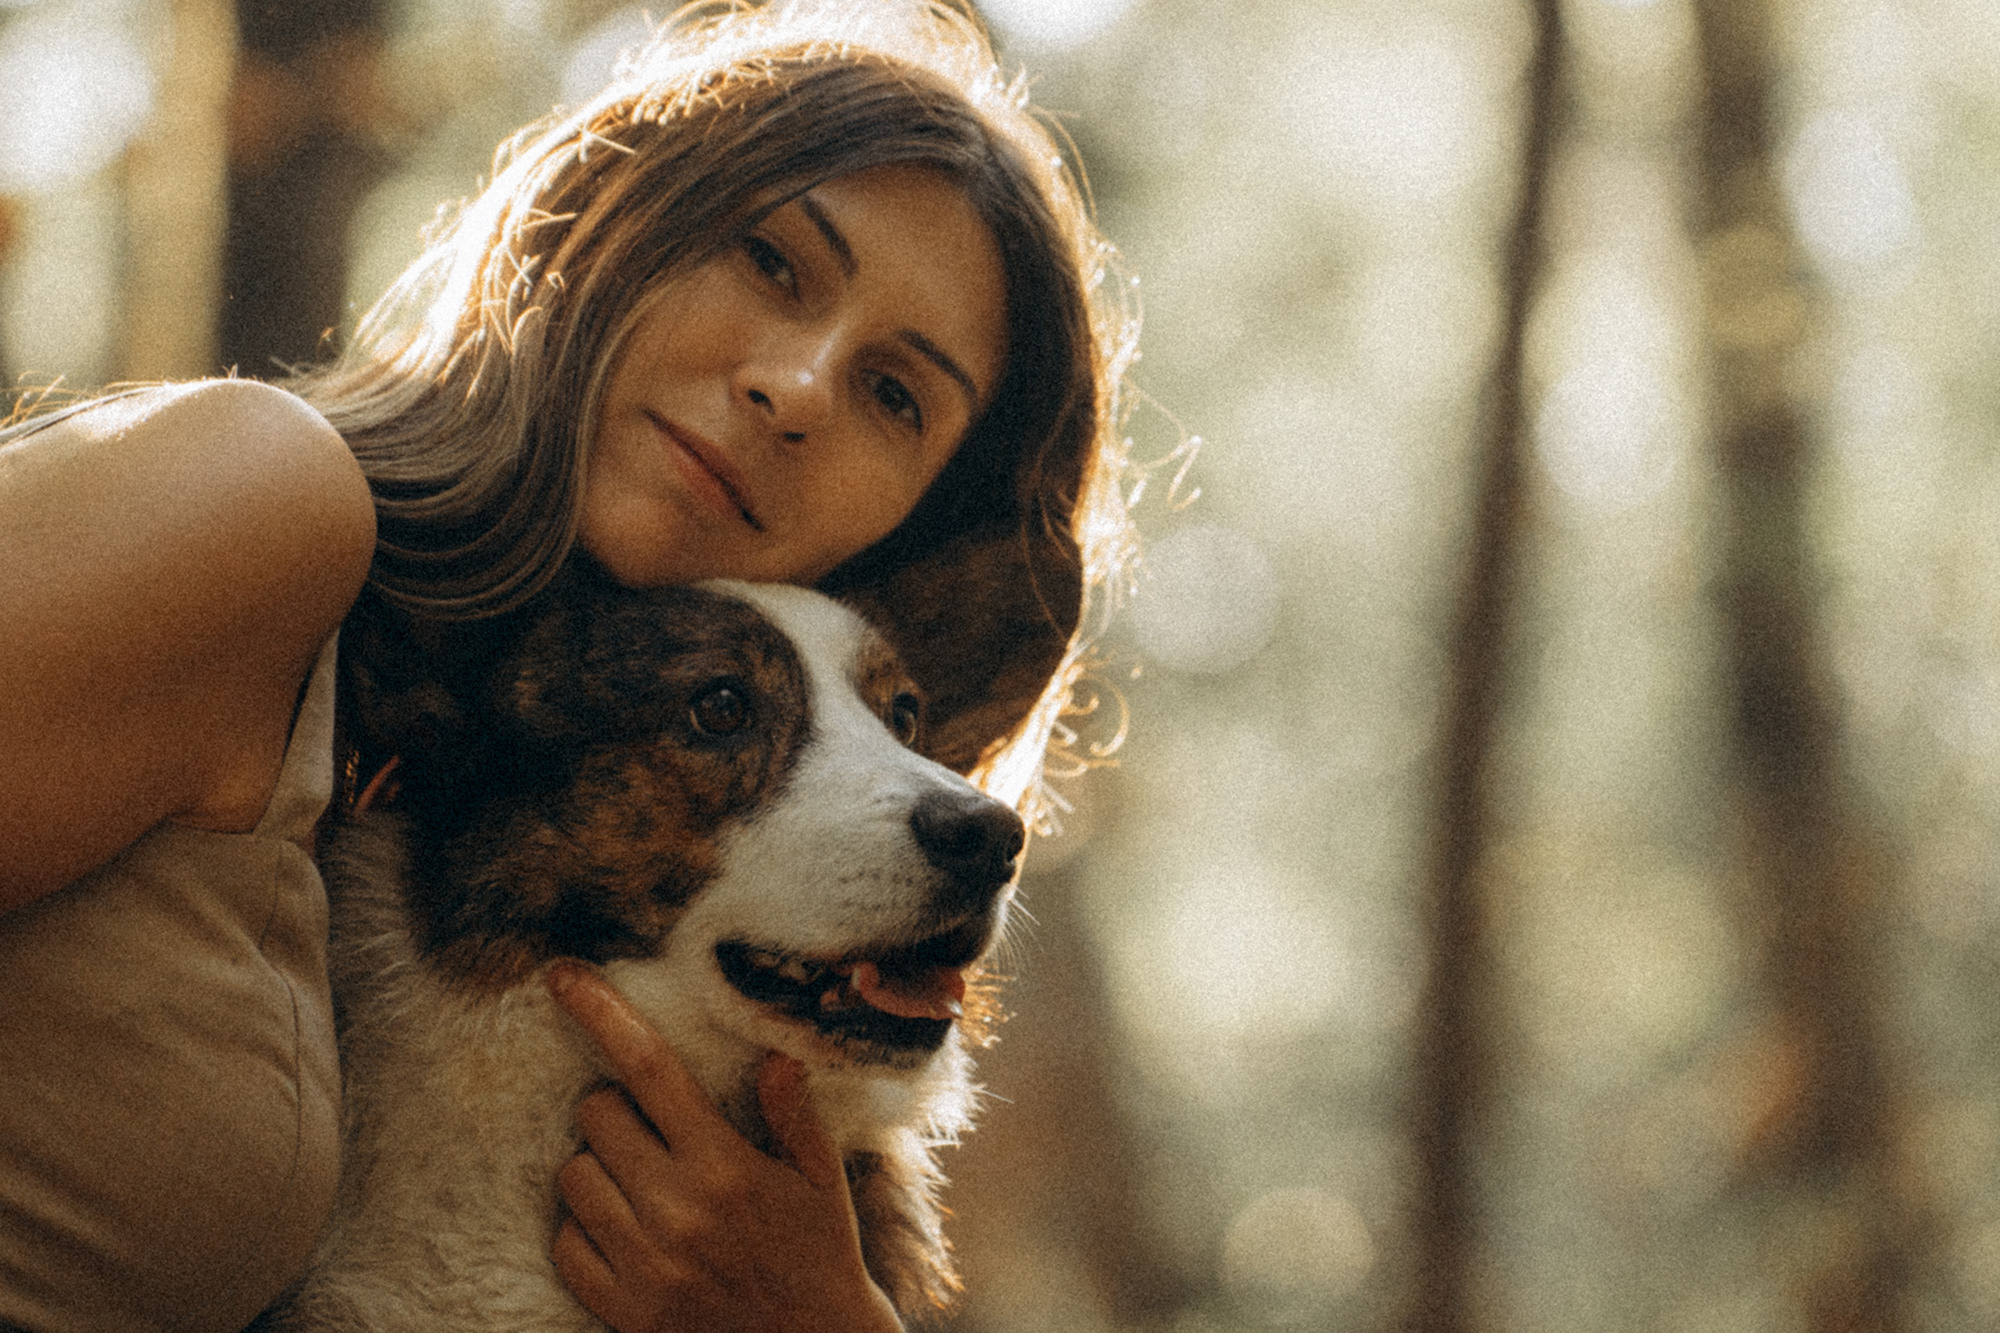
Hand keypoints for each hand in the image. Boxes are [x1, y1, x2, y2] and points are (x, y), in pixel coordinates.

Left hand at [546, 963, 903, 1332]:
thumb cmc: (819, 1255)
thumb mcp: (821, 1180)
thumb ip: (792, 1114)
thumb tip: (774, 1054)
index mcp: (725, 1164)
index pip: (648, 1067)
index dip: (600, 1012)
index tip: (561, 976)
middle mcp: (676, 1208)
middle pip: (596, 1114)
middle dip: (615, 1107)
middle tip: (652, 1129)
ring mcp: (643, 1261)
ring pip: (573, 1175)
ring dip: (597, 1165)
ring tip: (641, 1181)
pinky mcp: (621, 1307)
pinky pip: (566, 1242)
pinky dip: (584, 1227)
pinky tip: (625, 1229)